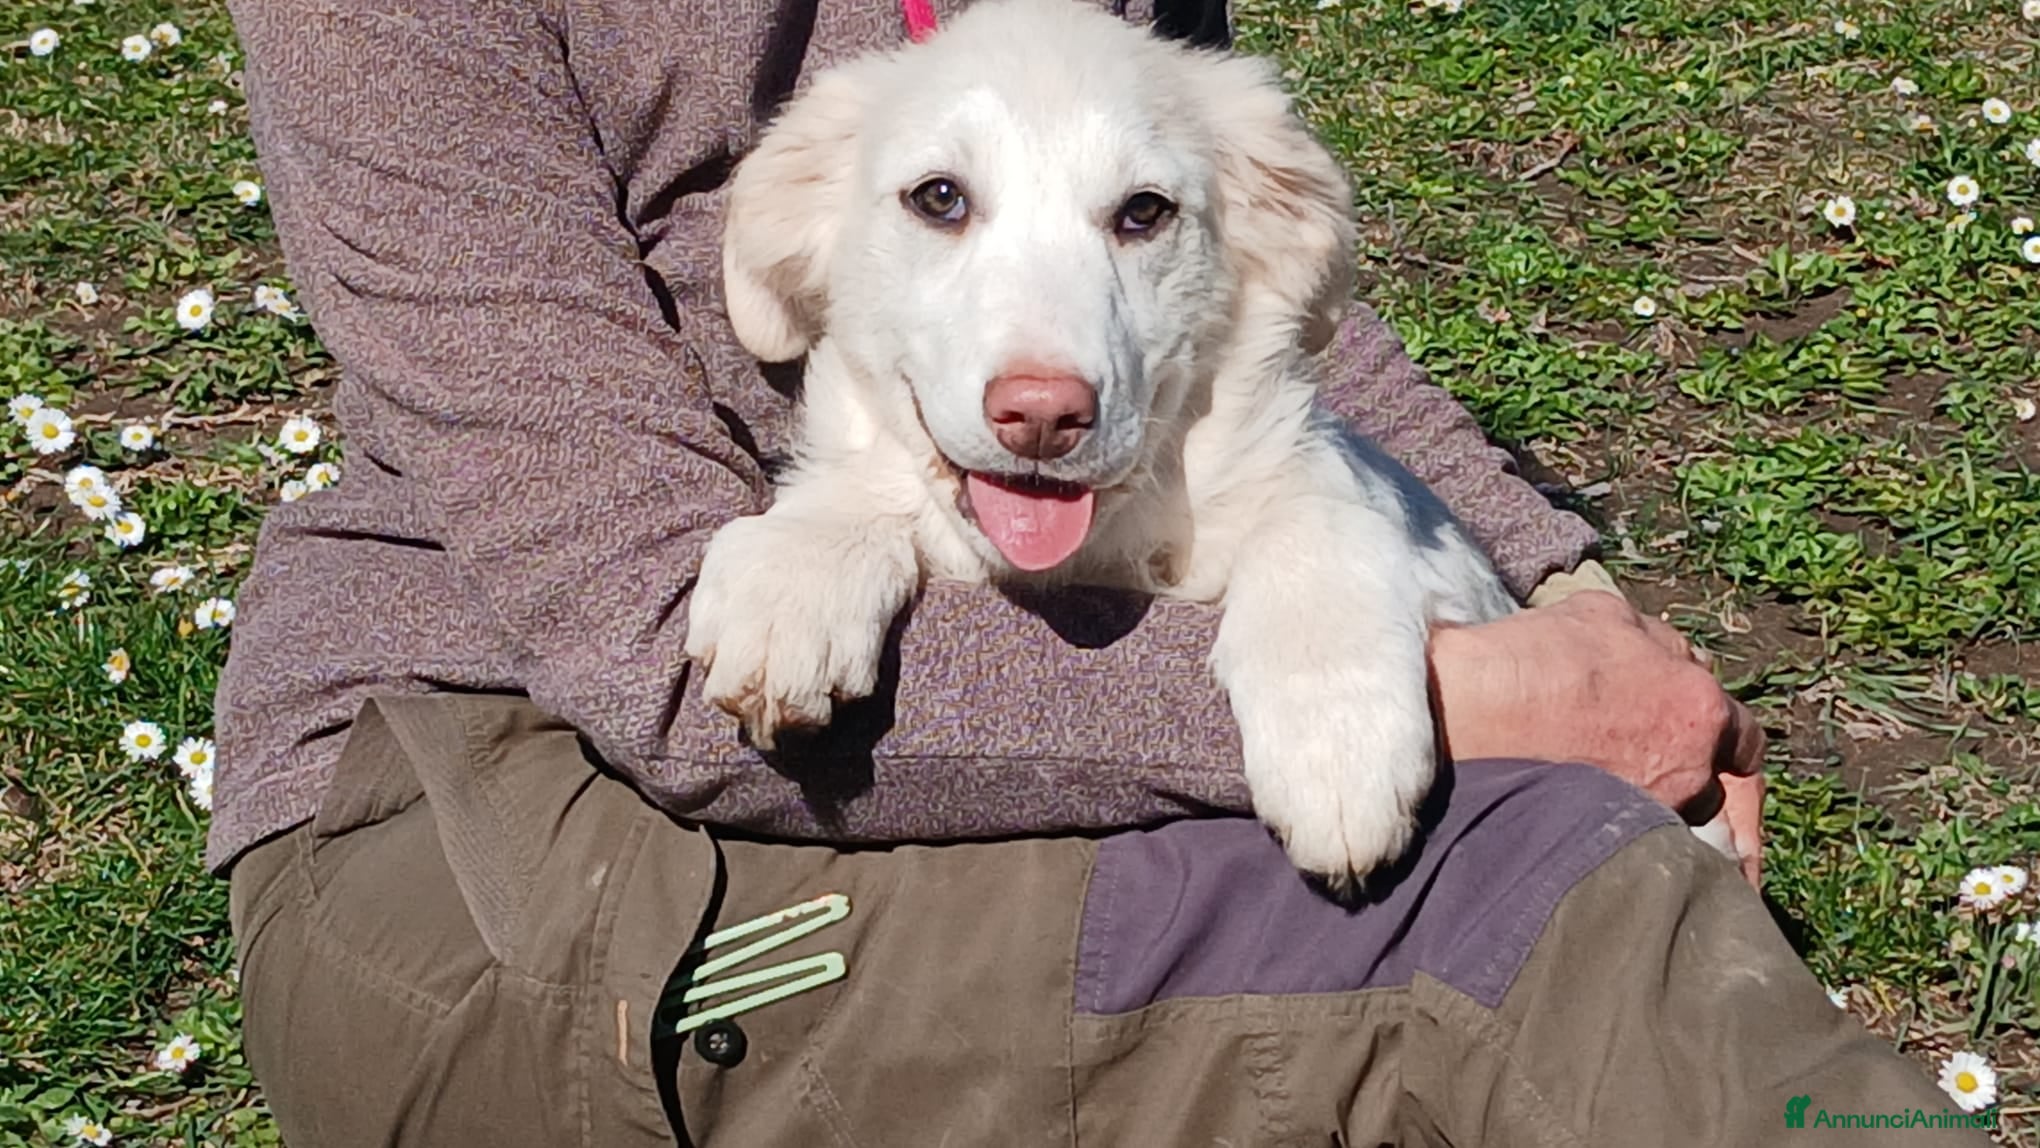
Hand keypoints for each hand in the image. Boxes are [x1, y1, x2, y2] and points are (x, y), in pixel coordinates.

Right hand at [1427, 590, 1766, 886]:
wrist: (1470, 714)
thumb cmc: (1536, 659)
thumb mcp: (1604, 616)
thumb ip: (1656, 641)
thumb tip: (1669, 655)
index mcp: (1699, 710)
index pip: (1746, 739)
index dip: (1722, 737)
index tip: (1700, 738)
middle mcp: (1689, 773)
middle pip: (1709, 786)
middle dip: (1684, 775)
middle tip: (1642, 762)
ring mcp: (1649, 815)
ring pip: (1668, 818)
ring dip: (1649, 804)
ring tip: (1604, 789)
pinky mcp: (1605, 844)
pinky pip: (1627, 840)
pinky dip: (1613, 829)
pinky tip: (1580, 815)